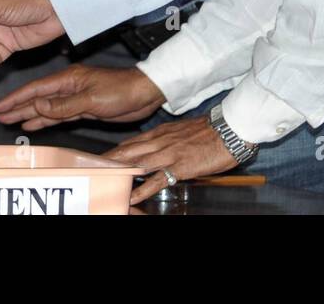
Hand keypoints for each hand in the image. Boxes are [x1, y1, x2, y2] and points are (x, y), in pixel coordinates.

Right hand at [0, 66, 164, 130]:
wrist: (144, 94)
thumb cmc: (121, 90)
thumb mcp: (91, 99)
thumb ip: (64, 105)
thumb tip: (39, 107)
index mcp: (68, 79)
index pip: (35, 89)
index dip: (15, 98)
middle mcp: (68, 87)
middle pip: (35, 98)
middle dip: (15, 106)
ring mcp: (74, 98)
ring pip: (44, 108)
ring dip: (25, 114)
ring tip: (7, 120)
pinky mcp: (82, 109)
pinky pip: (56, 115)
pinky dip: (42, 120)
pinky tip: (31, 124)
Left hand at [106, 115, 239, 204]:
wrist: (230, 129)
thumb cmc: (211, 130)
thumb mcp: (183, 130)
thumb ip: (168, 138)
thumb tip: (158, 146)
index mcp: (161, 132)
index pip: (131, 142)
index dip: (115, 151)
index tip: (100, 158)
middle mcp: (160, 141)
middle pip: (127, 151)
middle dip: (108, 161)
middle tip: (92, 169)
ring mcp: (169, 154)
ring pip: (137, 163)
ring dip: (119, 173)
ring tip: (103, 181)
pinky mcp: (180, 166)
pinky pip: (157, 179)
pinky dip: (142, 188)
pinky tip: (131, 195)